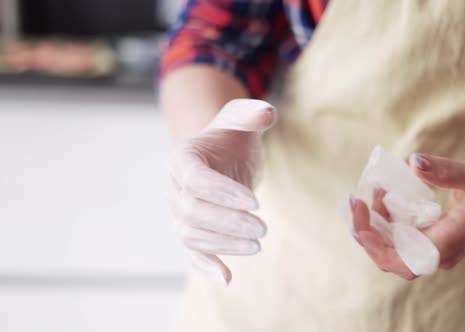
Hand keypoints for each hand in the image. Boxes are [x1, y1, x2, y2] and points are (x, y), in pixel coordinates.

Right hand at [168, 99, 276, 284]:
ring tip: (258, 244)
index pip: (195, 180)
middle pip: (192, 212)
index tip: (255, 202)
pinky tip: (227, 280)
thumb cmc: (231, 136)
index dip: (222, 193)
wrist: (220, 155)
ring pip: (192, 235)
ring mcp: (179, 211)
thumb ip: (252, 114)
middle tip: (263, 229)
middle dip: (228, 223)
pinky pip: (193, 252)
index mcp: (182, 158)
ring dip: (224, 244)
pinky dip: (207, 267)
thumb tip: (267, 113)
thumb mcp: (241, 119)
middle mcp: (174, 187)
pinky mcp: (192, 230)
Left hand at [351, 153, 464, 279]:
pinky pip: (402, 240)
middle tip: (356, 203)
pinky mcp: (432, 243)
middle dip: (369, 235)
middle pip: (393, 260)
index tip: (362, 220)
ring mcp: (436, 251)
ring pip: (394, 250)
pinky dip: (388, 222)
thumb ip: (445, 171)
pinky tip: (384, 197)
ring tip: (372, 194)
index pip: (406, 262)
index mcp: (451, 241)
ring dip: (376, 226)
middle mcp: (441, 253)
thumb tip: (414, 162)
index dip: (377, 247)